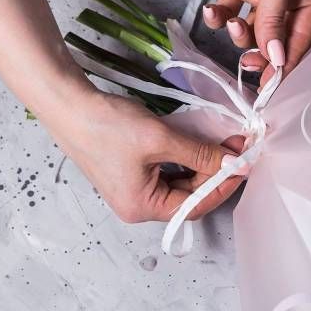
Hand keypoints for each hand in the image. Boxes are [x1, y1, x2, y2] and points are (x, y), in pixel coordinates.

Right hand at [42, 82, 244, 223]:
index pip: (195, 205)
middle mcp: (137, 205)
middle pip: (189, 195)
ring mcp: (133, 189)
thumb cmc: (106, 125)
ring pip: (181, 182)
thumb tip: (233, 162)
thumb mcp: (160, 139)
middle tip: (236, 146)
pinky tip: (199, 142)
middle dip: (215, 171)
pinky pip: (167, 171)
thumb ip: (200, 154)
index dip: (223, 185)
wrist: (67, 103)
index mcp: (142, 207)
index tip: (243, 164)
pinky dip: (185, 158)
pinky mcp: (131, 172)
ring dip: (202, 163)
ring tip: (222, 142)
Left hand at [204, 0, 310, 81]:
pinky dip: (220, 19)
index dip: (287, 61)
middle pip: (277, 38)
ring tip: (232, 25)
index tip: (274, 84)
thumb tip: (276, 56)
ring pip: (253, 30)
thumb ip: (275, 17)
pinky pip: (229, 13)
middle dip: (262, 53)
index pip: (301, 37)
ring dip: (240, 35)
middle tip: (250, 67)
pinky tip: (214, 14)